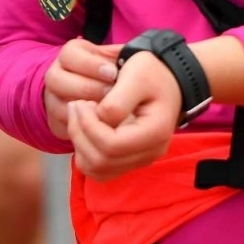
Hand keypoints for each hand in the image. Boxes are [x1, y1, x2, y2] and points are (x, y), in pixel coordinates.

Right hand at [43, 39, 121, 140]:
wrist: (105, 97)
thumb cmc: (115, 75)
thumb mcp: (117, 60)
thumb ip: (120, 57)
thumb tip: (128, 61)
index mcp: (69, 55)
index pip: (69, 55)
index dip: (90, 64)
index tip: (112, 72)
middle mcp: (55, 75)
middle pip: (56, 79)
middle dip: (87, 87)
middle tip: (110, 93)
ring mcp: (52, 99)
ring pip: (58, 104)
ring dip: (84, 109)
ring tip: (108, 111)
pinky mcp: (56, 122)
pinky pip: (64, 125)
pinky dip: (83, 127)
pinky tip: (102, 125)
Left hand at [68, 50, 180, 180]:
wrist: (167, 79)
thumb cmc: (151, 73)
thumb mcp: (136, 75)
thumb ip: (118, 100)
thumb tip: (99, 119)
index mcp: (154, 132)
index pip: (111, 145)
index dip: (88, 125)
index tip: (82, 102)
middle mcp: (150, 153)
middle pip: (102, 161)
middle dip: (80, 133)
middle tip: (76, 107)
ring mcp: (140, 159)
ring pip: (98, 169)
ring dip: (80, 144)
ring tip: (79, 118)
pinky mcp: (130, 159)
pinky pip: (100, 169)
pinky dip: (85, 152)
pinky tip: (85, 128)